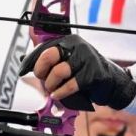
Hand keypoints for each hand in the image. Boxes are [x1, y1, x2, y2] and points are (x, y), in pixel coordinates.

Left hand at [19, 34, 135, 110]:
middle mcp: (78, 46)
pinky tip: (59, 95)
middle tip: (43, 79)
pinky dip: (62, 92)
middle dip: (41, 71)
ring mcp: (87, 59)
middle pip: (49, 55)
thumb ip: (50, 60)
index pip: (43, 47)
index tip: (24, 71)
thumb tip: (27, 57)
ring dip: (51, 85)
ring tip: (53, 90)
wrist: (111, 82)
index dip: (31, 61)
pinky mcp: (93, 74)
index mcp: (69, 41)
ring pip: (59, 71)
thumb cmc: (86, 72)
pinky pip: (71, 84)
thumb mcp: (68, 62)